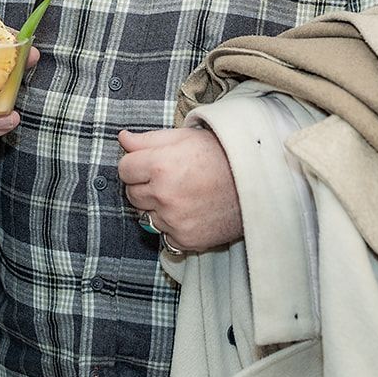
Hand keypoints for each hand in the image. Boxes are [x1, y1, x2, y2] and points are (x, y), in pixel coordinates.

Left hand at [117, 126, 241, 252]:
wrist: (255, 183)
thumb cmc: (220, 155)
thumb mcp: (184, 137)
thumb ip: (147, 140)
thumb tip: (122, 139)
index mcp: (160, 165)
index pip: (124, 169)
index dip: (136, 165)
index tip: (151, 164)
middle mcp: (164, 195)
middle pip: (132, 194)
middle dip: (145, 186)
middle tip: (169, 178)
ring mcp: (174, 220)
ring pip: (146, 216)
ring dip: (157, 207)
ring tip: (182, 195)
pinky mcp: (185, 239)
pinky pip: (164, 235)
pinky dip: (172, 226)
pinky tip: (190, 212)